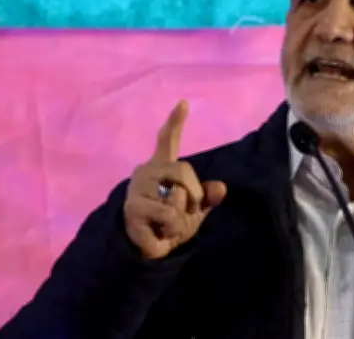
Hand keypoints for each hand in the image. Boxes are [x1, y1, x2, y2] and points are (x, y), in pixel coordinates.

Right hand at [122, 101, 226, 258]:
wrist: (148, 249)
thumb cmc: (171, 223)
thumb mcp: (194, 209)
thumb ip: (207, 197)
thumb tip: (221, 188)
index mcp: (162, 167)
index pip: (167, 140)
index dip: (175, 122)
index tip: (183, 103)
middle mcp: (146, 172)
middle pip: (184, 170)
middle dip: (194, 194)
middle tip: (187, 211)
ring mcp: (137, 190)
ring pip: (177, 197)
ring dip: (183, 218)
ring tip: (170, 225)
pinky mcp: (133, 209)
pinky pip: (169, 216)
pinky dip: (173, 230)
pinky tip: (160, 233)